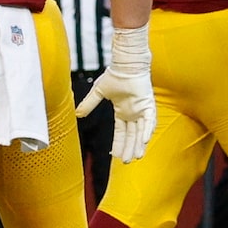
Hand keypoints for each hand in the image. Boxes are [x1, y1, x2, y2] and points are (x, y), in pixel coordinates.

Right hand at [75, 25, 157, 159]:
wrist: (125, 65)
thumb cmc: (114, 75)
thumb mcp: (98, 92)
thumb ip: (89, 104)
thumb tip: (77, 114)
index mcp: (123, 112)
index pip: (121, 132)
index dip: (118, 143)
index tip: (114, 156)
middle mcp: (133, 113)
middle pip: (131, 135)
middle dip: (128, 148)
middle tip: (126, 162)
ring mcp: (142, 110)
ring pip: (141, 131)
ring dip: (138, 144)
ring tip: (136, 157)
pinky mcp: (148, 104)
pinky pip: (149, 120)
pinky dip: (147, 130)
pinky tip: (144, 141)